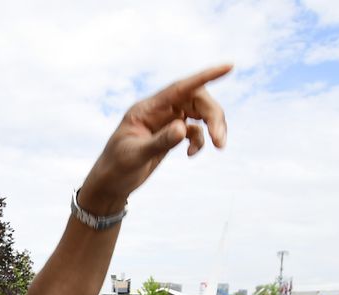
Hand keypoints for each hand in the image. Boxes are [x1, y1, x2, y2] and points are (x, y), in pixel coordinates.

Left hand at [78, 65, 229, 213]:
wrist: (109, 184)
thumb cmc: (116, 168)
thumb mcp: (135, 156)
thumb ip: (159, 142)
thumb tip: (184, 129)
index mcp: (147, 108)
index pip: (180, 87)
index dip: (205, 76)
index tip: (228, 66)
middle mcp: (159, 110)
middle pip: (197, 100)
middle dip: (214, 116)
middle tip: (220, 140)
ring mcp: (166, 121)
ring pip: (200, 114)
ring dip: (213, 127)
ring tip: (219, 146)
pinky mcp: (171, 135)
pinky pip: (195, 130)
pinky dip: (200, 141)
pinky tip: (190, 155)